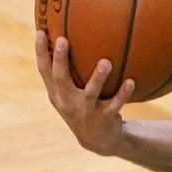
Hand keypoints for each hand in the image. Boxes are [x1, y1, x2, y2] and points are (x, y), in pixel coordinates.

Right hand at [35, 31, 134, 156]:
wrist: (97, 140)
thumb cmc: (82, 106)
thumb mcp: (70, 92)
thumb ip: (68, 70)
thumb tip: (71, 34)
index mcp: (58, 93)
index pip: (44, 71)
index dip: (40, 53)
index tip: (39, 32)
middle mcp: (68, 102)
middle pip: (61, 79)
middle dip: (60, 60)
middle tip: (62, 40)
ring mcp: (85, 111)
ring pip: (90, 93)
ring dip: (98, 78)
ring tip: (106, 62)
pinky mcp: (103, 118)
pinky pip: (114, 104)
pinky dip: (123, 93)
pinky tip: (131, 81)